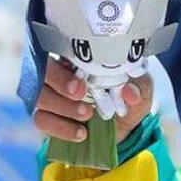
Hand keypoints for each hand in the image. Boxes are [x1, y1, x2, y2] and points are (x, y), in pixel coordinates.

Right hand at [32, 57, 152, 143]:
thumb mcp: (142, 88)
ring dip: (61, 106)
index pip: (57, 48)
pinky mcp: (48, 115)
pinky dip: (60, 127)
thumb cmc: (129, 96)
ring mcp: (50, 94)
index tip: (80, 82)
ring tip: (87, 114)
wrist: (126, 126)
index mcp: (79, 56)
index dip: (63, 64)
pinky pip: (41, 119)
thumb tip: (130, 92)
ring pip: (38, 96)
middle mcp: (59, 71)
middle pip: (40, 70)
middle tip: (80, 94)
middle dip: (58, 82)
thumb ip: (139, 86)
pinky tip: (82, 132)